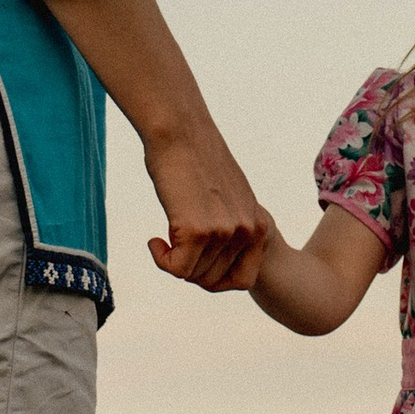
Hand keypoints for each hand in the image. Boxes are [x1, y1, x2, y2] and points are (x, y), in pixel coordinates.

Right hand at [142, 129, 269, 290]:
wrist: (180, 132)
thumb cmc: (197, 161)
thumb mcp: (228, 199)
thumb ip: (230, 229)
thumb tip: (217, 258)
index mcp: (259, 225)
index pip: (244, 279)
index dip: (215, 278)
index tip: (196, 262)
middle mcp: (248, 231)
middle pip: (214, 281)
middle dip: (190, 270)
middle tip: (174, 247)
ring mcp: (225, 232)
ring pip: (193, 275)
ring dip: (173, 262)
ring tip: (165, 237)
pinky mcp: (199, 230)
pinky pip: (177, 269)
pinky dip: (161, 260)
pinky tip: (155, 240)